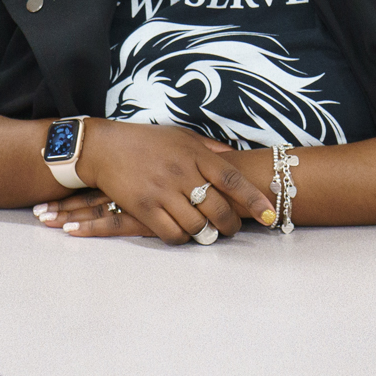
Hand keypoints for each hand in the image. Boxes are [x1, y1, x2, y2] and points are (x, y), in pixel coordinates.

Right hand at [37, 120, 275, 242]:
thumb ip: (210, 149)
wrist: (104, 147)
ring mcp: (162, 191)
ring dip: (207, 235)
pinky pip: (172, 233)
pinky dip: (183, 239)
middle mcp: (181, 172)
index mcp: (194, 154)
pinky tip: (185, 234)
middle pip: (218, 208)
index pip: (232, 180)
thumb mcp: (181, 136)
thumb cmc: (146, 141)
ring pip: (197, 225)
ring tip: (209, 234)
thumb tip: (236, 159)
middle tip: (233, 229)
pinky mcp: (144, 207)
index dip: (255, 199)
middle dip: (232, 225)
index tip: (271, 214)